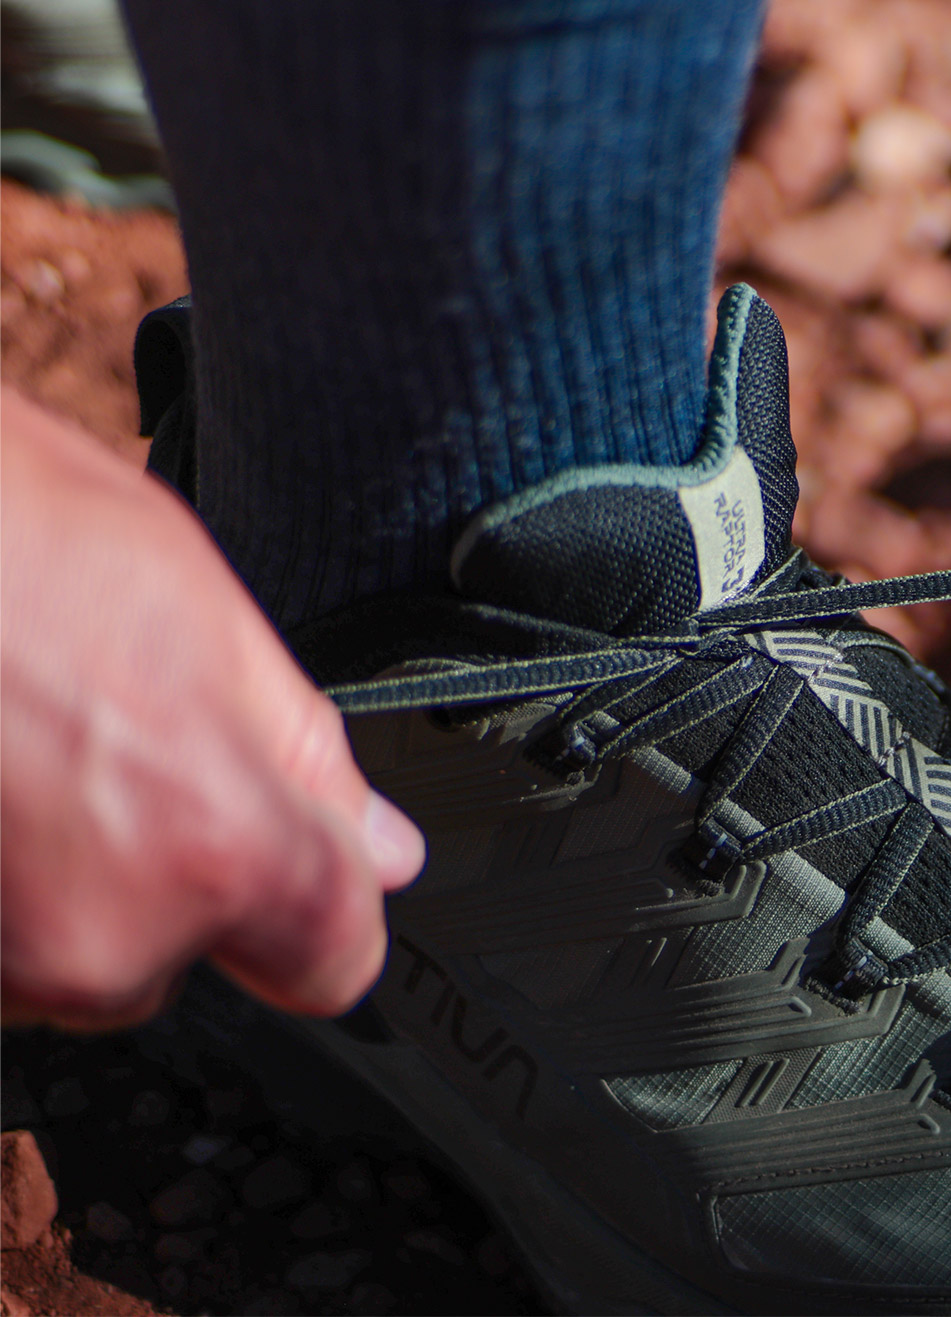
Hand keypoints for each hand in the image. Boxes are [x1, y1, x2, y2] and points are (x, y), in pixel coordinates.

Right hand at [1, 388, 422, 1027]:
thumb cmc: (0, 528)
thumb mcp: (202, 607)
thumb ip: (304, 756)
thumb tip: (377, 846)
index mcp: (218, 849)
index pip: (332, 958)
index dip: (314, 899)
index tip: (289, 852)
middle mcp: (97, 942)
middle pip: (175, 954)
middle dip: (155, 866)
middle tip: (88, 738)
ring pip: (57, 954)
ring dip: (41, 876)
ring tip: (3, 743)